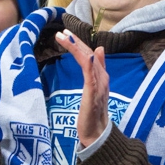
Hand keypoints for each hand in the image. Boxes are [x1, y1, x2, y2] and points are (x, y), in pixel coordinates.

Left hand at [55, 30, 108, 147]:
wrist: (96, 133)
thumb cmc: (93, 113)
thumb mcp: (93, 89)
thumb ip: (96, 71)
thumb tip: (99, 50)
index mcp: (101, 76)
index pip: (90, 54)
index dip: (79, 43)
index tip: (66, 34)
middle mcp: (102, 77)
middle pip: (90, 54)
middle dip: (76, 42)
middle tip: (62, 32)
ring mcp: (99, 84)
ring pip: (89, 60)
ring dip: (77, 47)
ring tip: (64, 37)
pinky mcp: (94, 93)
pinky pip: (91, 75)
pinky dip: (88, 63)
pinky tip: (84, 54)